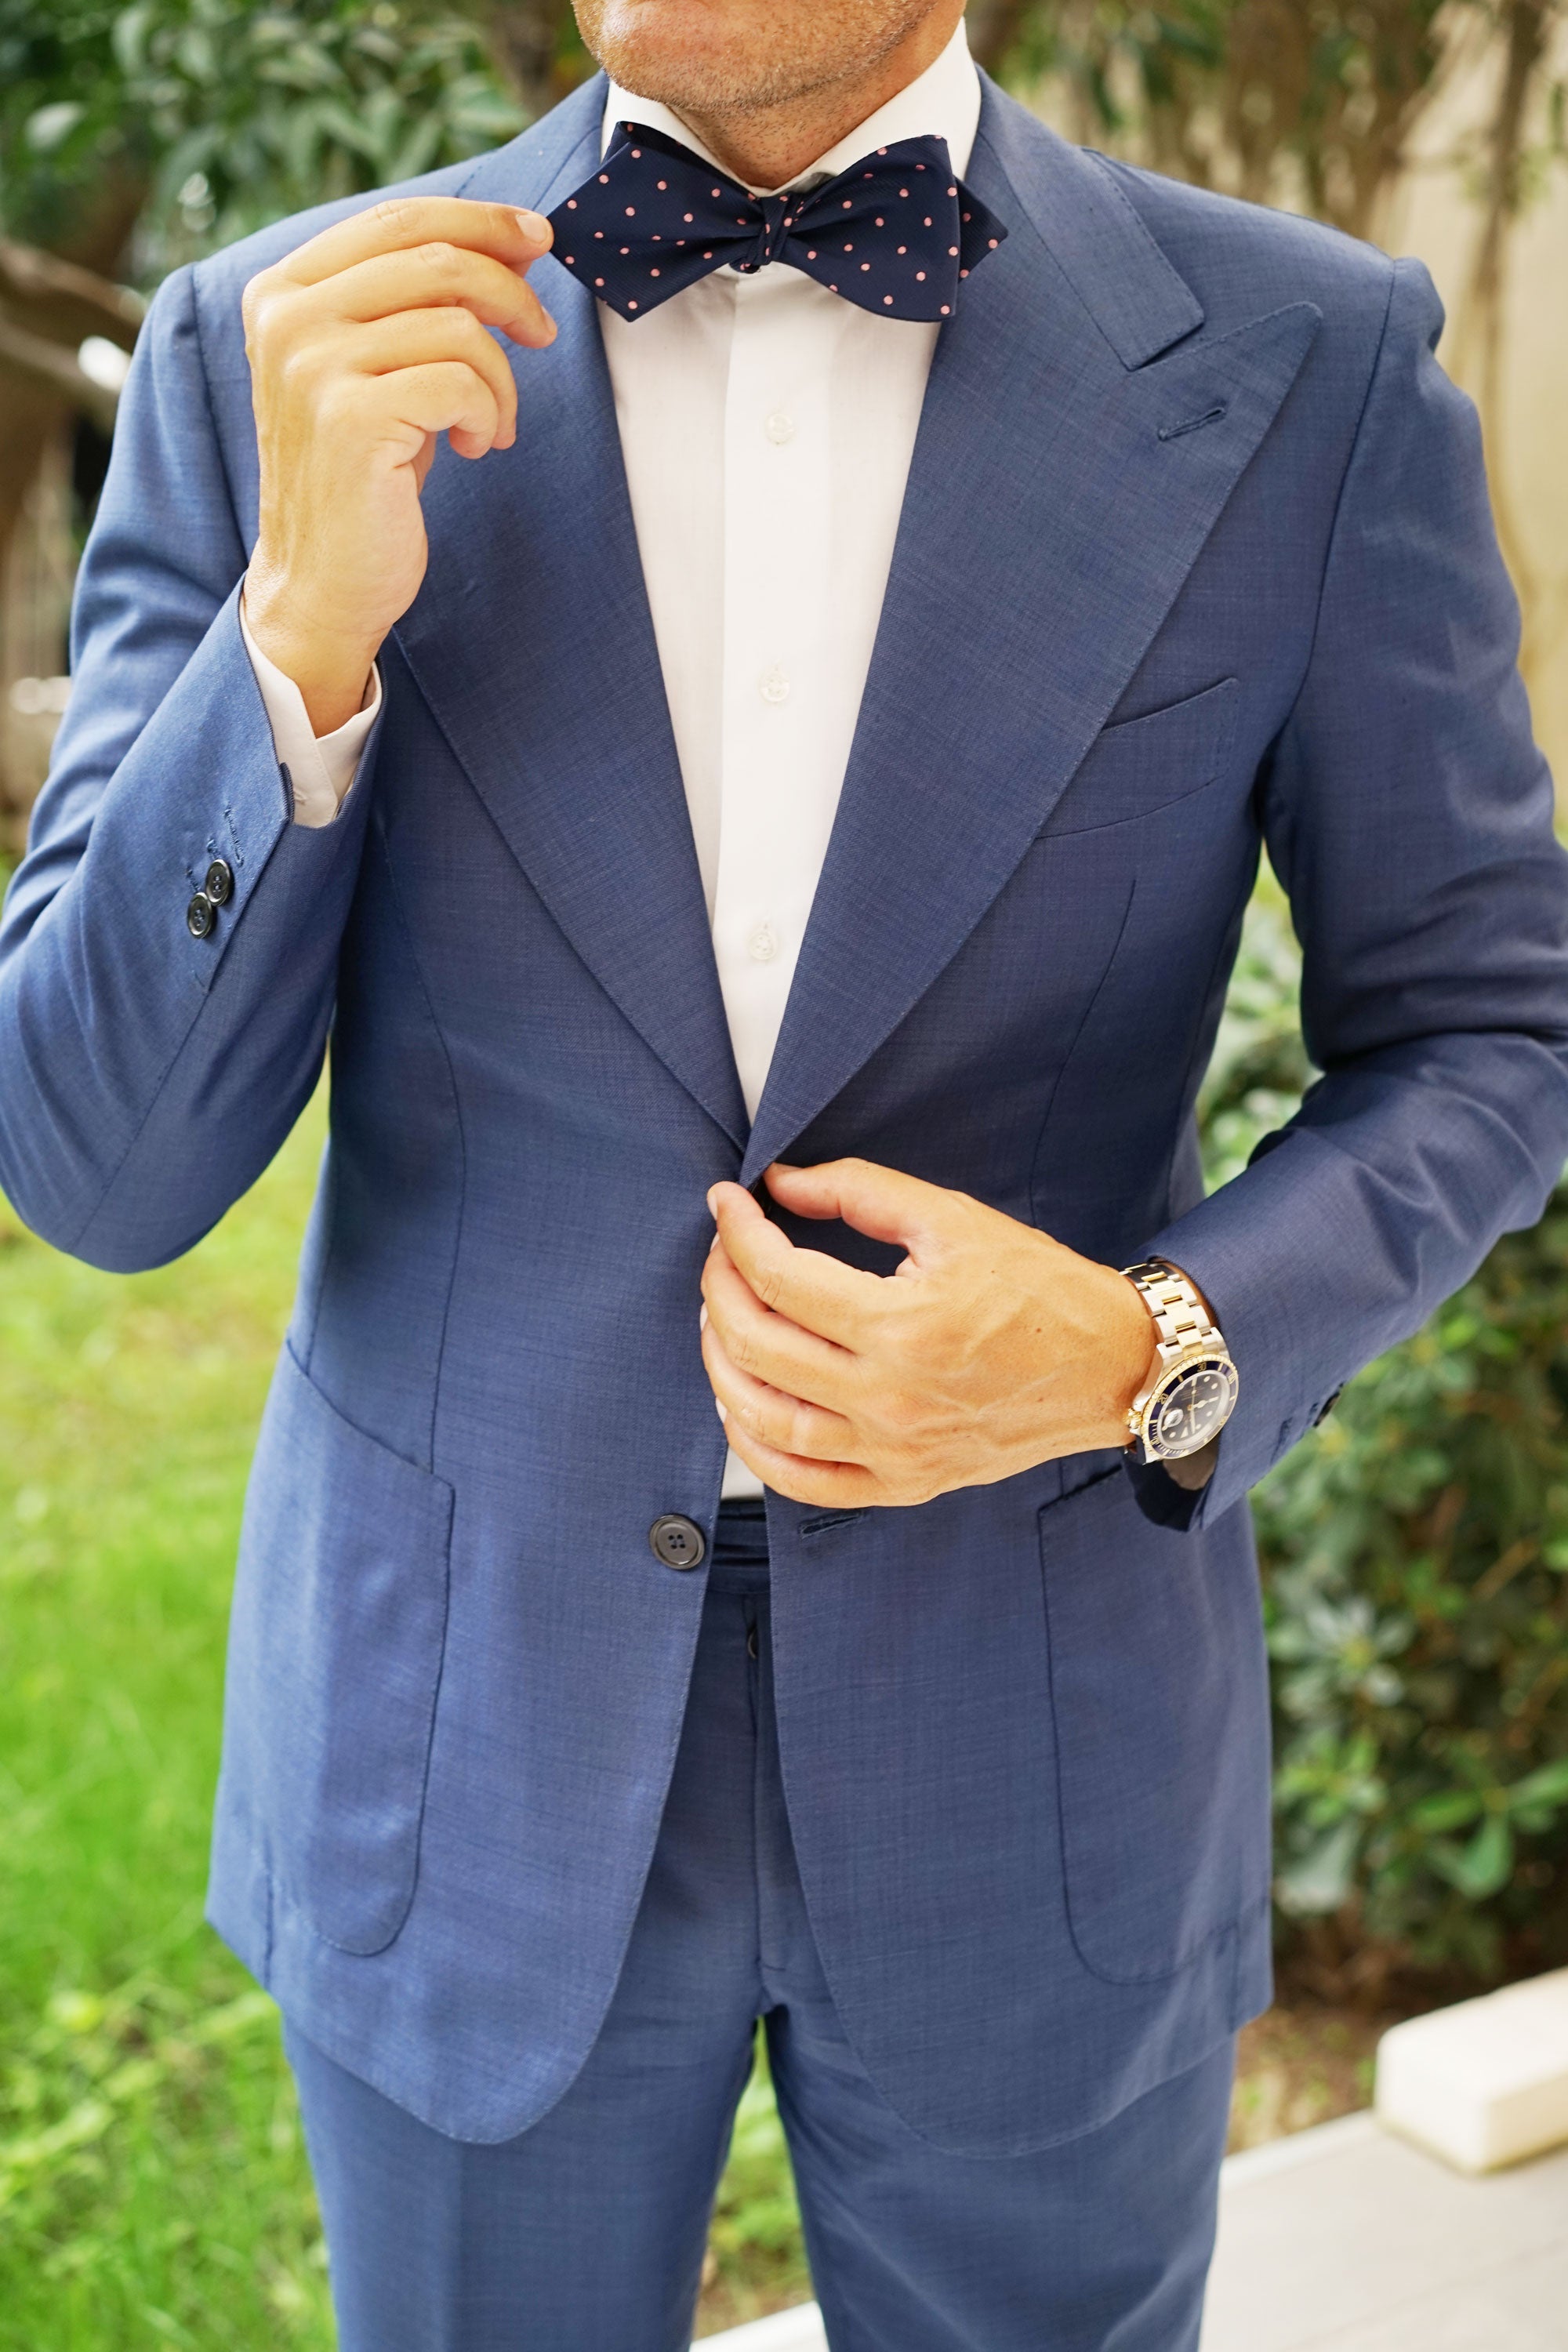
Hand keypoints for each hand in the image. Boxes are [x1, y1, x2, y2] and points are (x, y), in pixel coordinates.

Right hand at [241, 198, 556, 731]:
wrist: (320, 580)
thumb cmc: (361, 475)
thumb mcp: (379, 369)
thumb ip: (418, 302)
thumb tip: (514, 241)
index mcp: (282, 290)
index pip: (397, 218)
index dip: (480, 220)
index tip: (537, 239)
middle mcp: (288, 317)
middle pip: (435, 257)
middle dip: (511, 291)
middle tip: (542, 333)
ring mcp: (313, 366)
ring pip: (458, 323)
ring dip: (502, 376)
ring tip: (491, 422)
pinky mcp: (351, 417)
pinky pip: (461, 381)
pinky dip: (487, 412)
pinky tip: (472, 446)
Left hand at [699, 1159, 1160, 1507]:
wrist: (1109, 1367)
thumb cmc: (1039, 1288)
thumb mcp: (953, 1219)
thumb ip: (860, 1190)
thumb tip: (779, 1183)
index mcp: (902, 1325)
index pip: (778, 1278)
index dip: (737, 1233)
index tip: (727, 1204)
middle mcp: (891, 1398)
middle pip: (756, 1345)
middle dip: (720, 1288)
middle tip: (722, 1254)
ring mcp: (894, 1451)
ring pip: (764, 1419)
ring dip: (722, 1364)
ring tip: (721, 1320)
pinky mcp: (904, 1483)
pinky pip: (804, 1481)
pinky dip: (755, 1447)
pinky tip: (741, 1404)